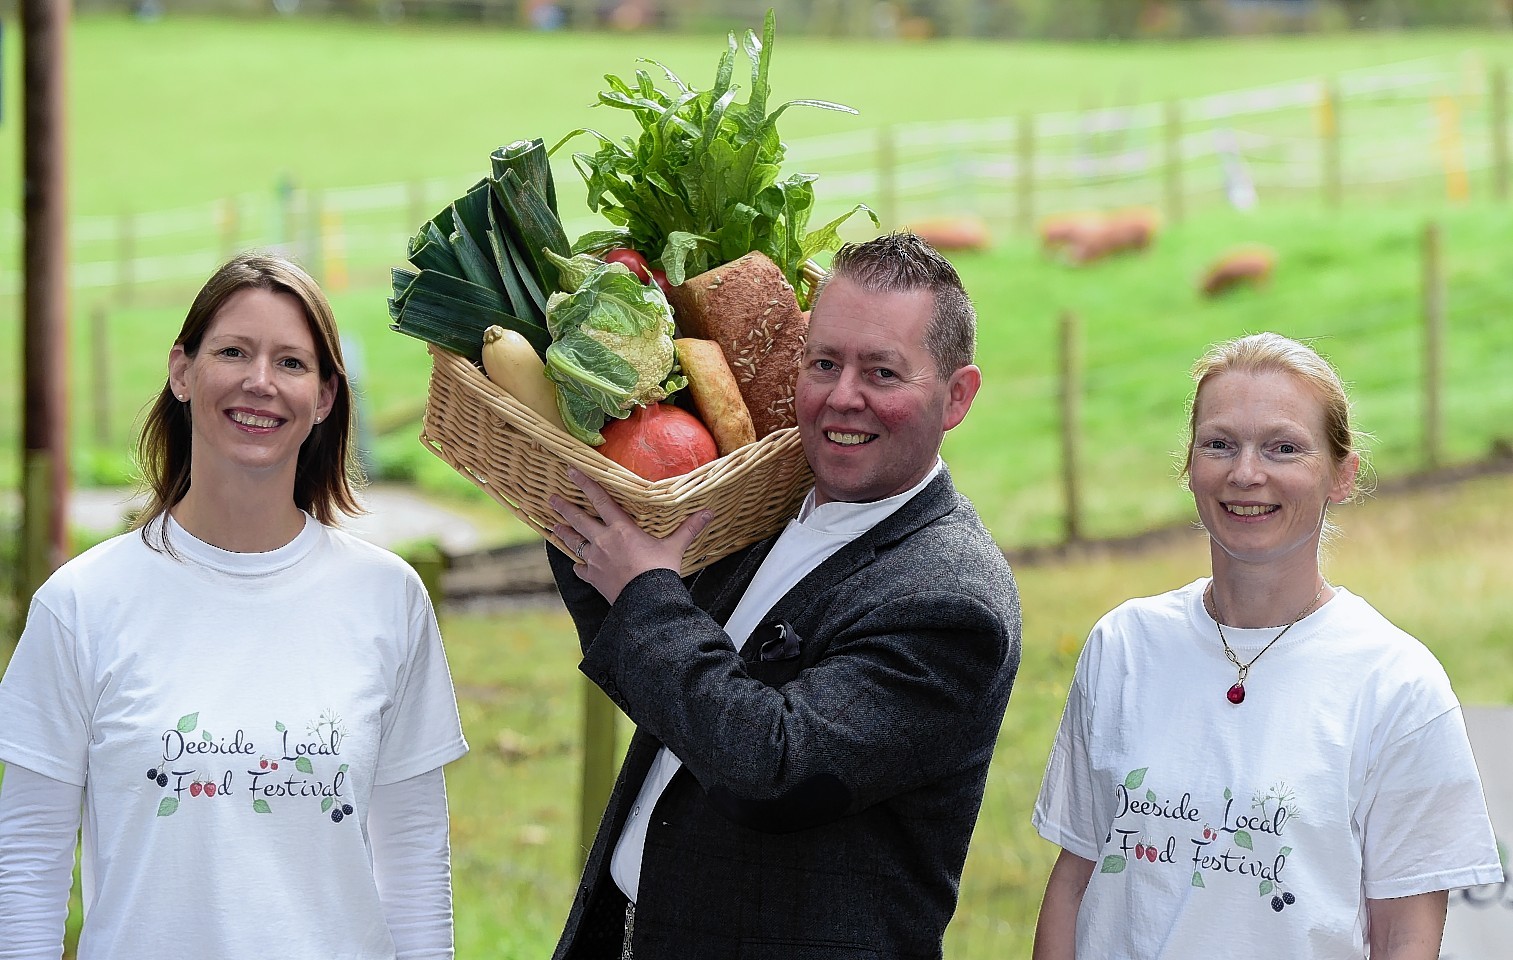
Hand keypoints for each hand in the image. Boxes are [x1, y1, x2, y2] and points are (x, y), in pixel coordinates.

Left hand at [549, 468, 712, 603]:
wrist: (646, 601)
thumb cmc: (659, 572)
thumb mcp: (675, 547)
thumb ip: (689, 528)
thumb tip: (708, 512)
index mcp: (621, 529)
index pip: (600, 500)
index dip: (585, 484)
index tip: (571, 472)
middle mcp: (604, 541)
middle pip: (578, 520)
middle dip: (564, 508)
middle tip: (551, 499)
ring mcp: (595, 560)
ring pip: (573, 543)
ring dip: (563, 533)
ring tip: (553, 526)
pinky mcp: (593, 578)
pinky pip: (580, 570)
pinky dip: (578, 567)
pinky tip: (577, 566)